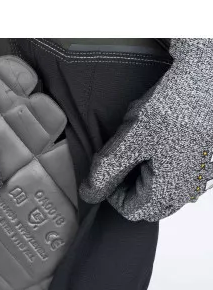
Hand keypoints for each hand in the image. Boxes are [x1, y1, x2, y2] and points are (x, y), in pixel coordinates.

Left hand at [80, 39, 212, 221]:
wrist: (204, 78)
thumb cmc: (170, 109)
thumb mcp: (127, 143)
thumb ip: (105, 173)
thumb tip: (89, 195)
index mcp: (169, 191)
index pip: (130, 211)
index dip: (111, 194)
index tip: (107, 170)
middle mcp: (189, 190)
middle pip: (149, 206)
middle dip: (129, 189)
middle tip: (120, 161)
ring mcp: (200, 177)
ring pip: (163, 193)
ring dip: (145, 179)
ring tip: (138, 149)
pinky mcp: (205, 162)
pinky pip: (178, 176)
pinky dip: (161, 168)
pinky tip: (156, 144)